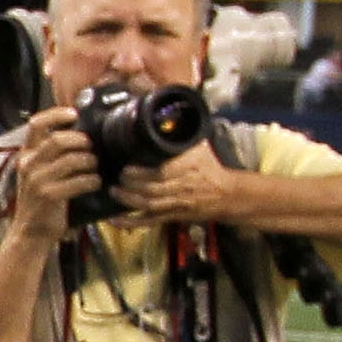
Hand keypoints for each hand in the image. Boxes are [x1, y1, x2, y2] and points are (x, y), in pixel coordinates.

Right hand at [0, 112, 102, 249]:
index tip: (74, 114)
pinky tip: (95, 183)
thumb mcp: (39, 173)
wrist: (31, 231)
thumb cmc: (42, 200)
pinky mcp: (49, 196)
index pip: (36, 124)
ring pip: (72, 160)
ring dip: (90, 162)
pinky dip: (92, 180)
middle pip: (59, 140)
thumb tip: (81, 134)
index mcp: (26, 155)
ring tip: (95, 168)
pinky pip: (79, 181)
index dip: (56, 115)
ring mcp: (37, 181)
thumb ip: (51, 154)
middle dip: (82, 141)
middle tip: (91, 147)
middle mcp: (28, 165)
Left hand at [112, 141, 252, 227]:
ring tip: (114, 192)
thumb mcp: (200, 148)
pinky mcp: (172, 216)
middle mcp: (183, 186)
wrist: (227, 194)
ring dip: (128, 201)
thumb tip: (165, 119)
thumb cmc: (210, 168)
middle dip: (131, 186)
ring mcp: (177, 203)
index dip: (142, 173)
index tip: (127, 168)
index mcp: (189, 167)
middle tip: (118, 178)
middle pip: (152, 190)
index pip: (163, 172)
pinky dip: (132, 222)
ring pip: (149, 206)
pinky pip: (150, 221)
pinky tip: (115, 220)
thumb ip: (181, 137)